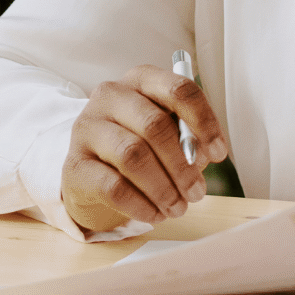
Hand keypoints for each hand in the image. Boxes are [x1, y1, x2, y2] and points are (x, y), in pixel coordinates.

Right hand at [62, 64, 229, 233]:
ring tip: (178, 208)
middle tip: (198, 192)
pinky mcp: (75, 163)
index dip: (204, 122)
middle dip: (183, 165)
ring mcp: (87, 127)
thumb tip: (202, 154)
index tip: (220, 153)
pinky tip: (155, 214)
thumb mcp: (168, 136)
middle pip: (154, 125)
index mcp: (140, 80)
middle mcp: (110, 95)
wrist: (92, 173)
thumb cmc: (141, 148)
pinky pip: (114, 186)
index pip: (178, 89)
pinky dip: (141, 204)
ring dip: (164, 188)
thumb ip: (188, 139)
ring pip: (133, 156)